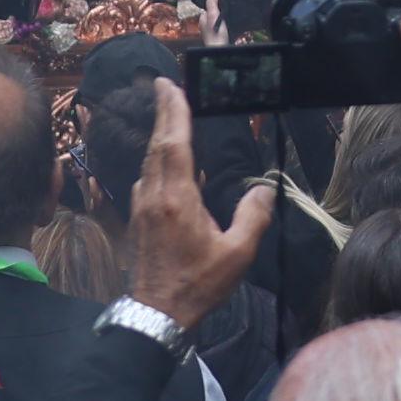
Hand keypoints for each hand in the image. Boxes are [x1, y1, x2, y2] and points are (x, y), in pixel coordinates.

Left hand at [122, 78, 274, 328]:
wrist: (156, 315)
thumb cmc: (198, 285)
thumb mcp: (237, 254)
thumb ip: (253, 217)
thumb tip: (263, 187)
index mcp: (178, 199)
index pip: (174, 143)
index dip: (173, 111)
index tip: (171, 85)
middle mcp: (154, 196)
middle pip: (157, 144)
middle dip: (163, 112)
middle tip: (166, 85)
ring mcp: (141, 207)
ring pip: (149, 161)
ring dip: (158, 135)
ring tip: (169, 116)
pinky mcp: (137, 220)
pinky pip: (146, 178)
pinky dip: (156, 160)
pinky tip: (167, 164)